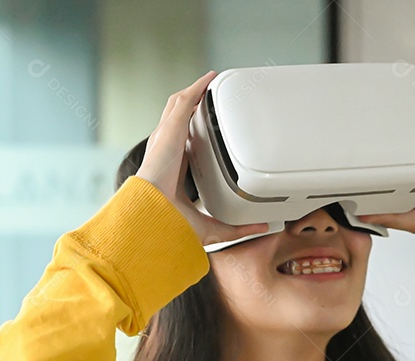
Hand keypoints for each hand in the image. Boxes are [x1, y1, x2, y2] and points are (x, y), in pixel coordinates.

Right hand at [135, 71, 270, 246]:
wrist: (154, 212)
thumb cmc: (169, 221)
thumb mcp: (211, 224)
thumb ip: (237, 227)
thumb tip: (261, 227)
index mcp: (172, 170)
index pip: (181, 145)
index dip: (192, 135)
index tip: (204, 131)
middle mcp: (167, 151)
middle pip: (178, 120)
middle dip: (193, 107)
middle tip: (209, 99)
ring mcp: (167, 137)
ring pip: (180, 106)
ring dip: (195, 93)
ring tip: (210, 82)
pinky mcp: (171, 128)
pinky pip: (184, 100)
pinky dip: (197, 88)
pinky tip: (209, 79)